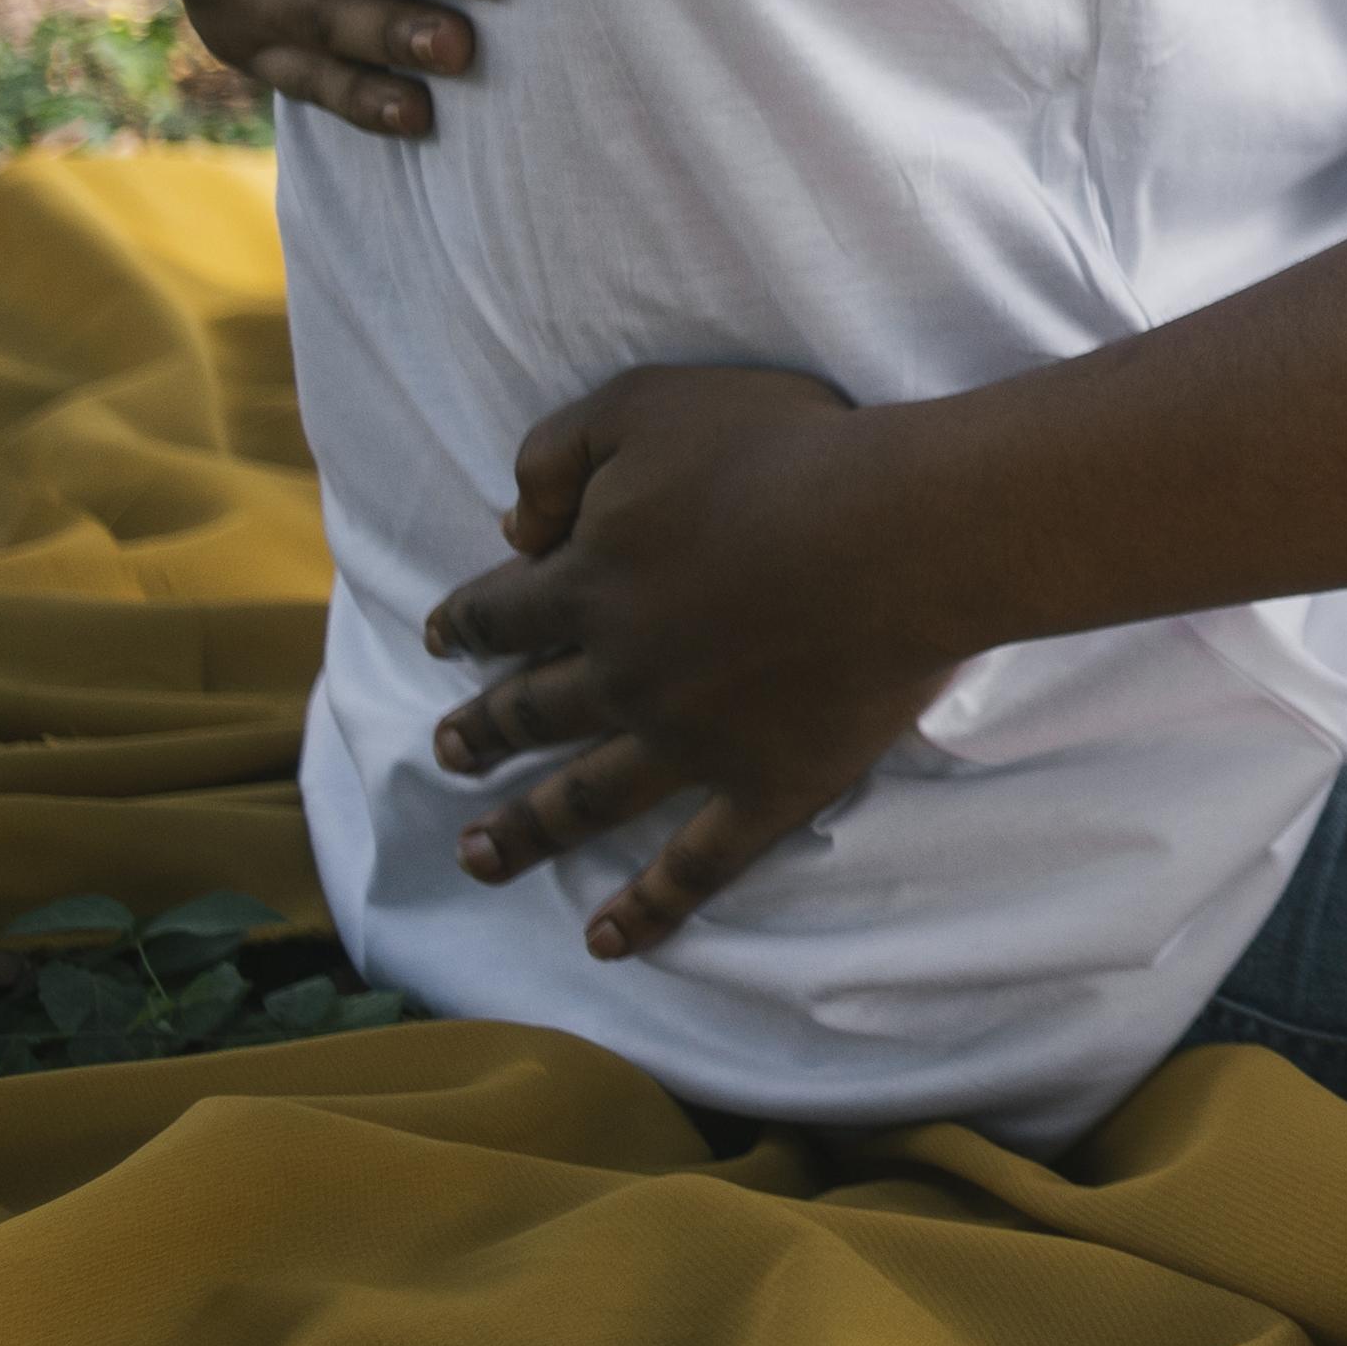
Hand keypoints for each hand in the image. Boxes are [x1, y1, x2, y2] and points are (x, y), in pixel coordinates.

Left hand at [420, 366, 965, 956]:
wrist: (903, 532)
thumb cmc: (785, 451)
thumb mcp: (647, 404)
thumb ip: (556, 453)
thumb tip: (510, 527)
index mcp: (588, 584)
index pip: (504, 610)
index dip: (468, 622)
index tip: (443, 638)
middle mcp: (621, 675)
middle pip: (529, 713)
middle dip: (481, 731)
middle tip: (444, 753)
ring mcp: (690, 742)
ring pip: (586, 799)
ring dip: (526, 832)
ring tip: (479, 857)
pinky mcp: (765, 786)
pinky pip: (697, 865)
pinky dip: (651, 908)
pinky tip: (609, 941)